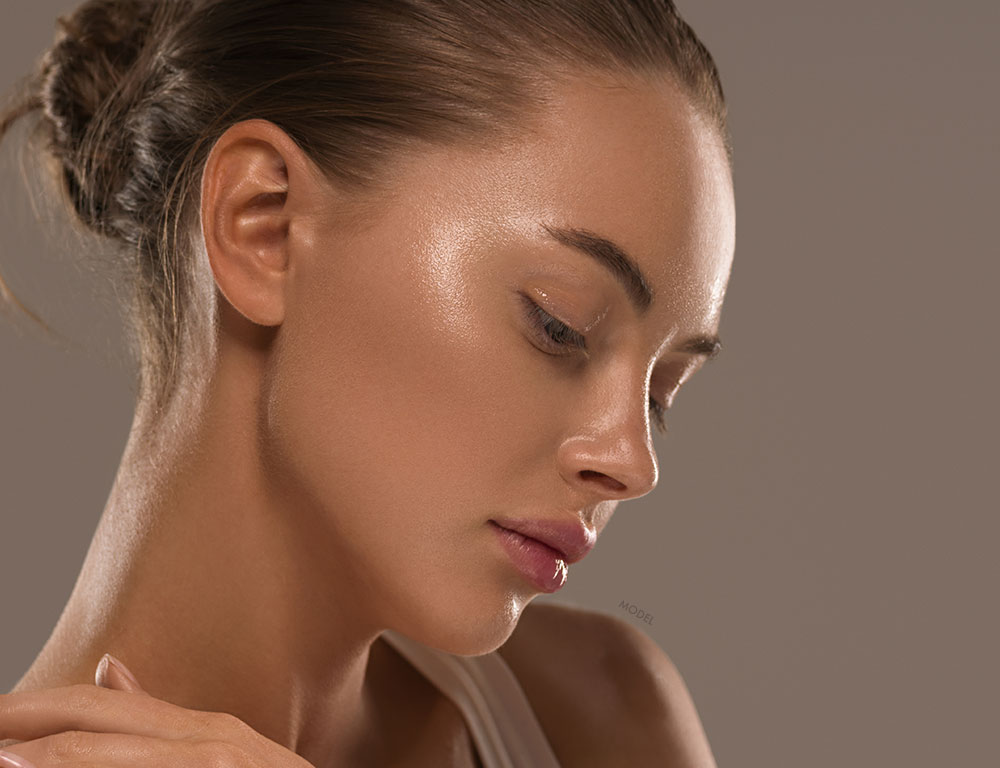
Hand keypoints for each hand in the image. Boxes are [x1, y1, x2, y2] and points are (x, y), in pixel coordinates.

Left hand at [0, 654, 315, 766]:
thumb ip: (159, 715)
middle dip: (22, 718)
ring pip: (103, 748)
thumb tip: (109, 665)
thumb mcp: (220, 755)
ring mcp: (215, 760)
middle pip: (90, 716)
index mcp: (200, 727)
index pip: (94, 704)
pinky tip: (34, 767)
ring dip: (41, 752)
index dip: (31, 707)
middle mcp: (206, 736)